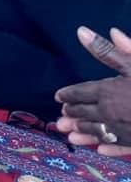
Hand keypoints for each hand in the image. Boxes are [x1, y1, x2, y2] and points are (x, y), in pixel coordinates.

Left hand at [56, 27, 130, 154]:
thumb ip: (106, 50)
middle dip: (72, 114)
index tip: (58, 97)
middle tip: (60, 117)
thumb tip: (80, 31)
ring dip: (83, 133)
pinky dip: (108, 148)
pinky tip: (100, 150)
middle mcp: (111, 112)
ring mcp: (124, 131)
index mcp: (107, 90)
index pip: (82, 92)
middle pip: (86, 113)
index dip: (69, 94)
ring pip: (98, 132)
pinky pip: (119, 147)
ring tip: (70, 135)